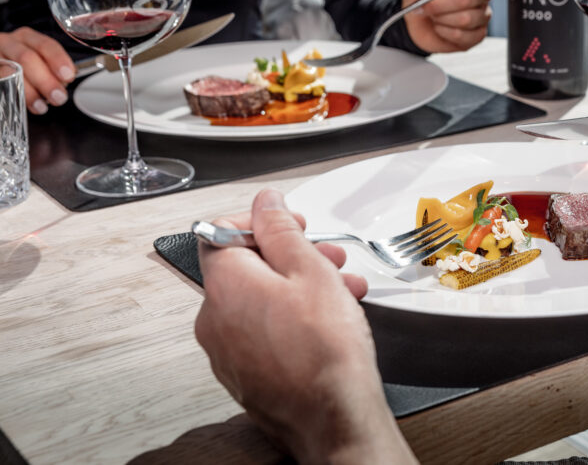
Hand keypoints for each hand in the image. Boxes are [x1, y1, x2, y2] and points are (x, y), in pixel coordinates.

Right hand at [0, 27, 75, 114]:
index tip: (68, 76)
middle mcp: (8, 43)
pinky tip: (21, 105)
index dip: (58, 60)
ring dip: (28, 92)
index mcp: (27, 38)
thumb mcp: (37, 60)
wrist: (1, 68)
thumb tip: (64, 83)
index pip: (45, 45)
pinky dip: (12, 95)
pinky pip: (1, 83)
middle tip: (58, 97)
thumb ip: (51, 69)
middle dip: (45, 80)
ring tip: (41, 106)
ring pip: (10, 73)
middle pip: (27, 58)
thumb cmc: (23, 66)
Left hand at [194, 189, 415, 463]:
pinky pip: (262, 332)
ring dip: (298, 286)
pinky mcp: (243, 375)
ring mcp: (226, 352)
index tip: (288, 224)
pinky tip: (329, 321)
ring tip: (342, 290)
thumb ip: (281, 229)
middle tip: (327, 257)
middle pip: (244, 268)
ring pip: (258, 301)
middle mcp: (213, 318)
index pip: (218, 233)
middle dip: (289, 256)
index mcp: (224, 285)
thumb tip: (264, 202)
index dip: (258, 221)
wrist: (333, 417)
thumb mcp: (310, 269)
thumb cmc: (324, 350)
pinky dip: (291, 318)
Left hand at [403, 0, 504, 52]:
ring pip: (466, 19)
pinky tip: (440, 27)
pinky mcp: (476, 36)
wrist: (413, 20)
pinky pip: (461, 35)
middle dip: (442, 2)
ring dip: (441, 17)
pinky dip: (444, 31)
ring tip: (434, 15)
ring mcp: (481, 17)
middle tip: (428, 3)